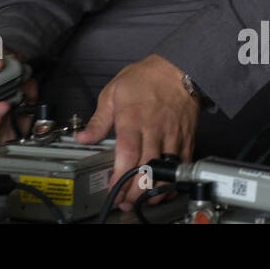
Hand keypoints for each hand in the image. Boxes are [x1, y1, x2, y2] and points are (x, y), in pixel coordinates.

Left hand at [74, 54, 198, 211]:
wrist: (178, 67)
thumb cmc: (146, 77)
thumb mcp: (113, 92)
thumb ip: (98, 119)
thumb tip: (84, 136)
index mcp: (133, 119)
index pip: (127, 154)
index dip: (120, 176)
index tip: (113, 188)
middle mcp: (153, 130)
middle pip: (146, 169)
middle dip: (135, 191)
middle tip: (125, 201)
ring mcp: (171, 136)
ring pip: (165, 172)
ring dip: (154, 190)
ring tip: (142, 199)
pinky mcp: (185, 139)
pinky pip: (181, 166)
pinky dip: (173, 181)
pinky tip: (163, 188)